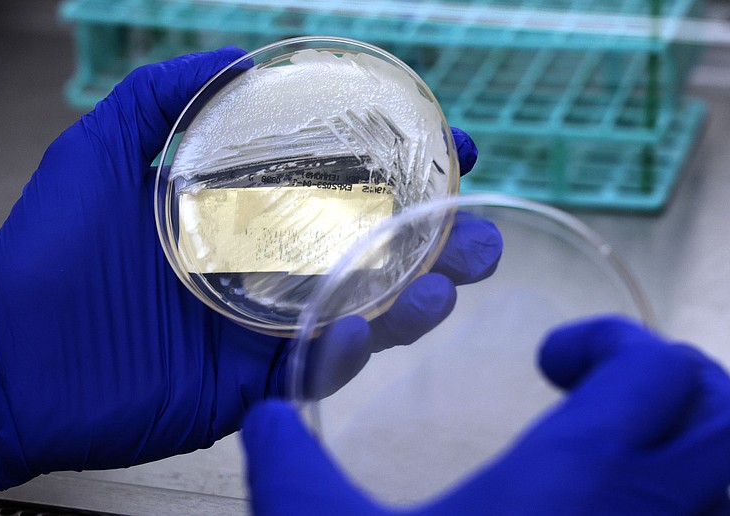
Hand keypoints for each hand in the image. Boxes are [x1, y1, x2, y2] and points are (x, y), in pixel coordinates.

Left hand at [0, 49, 499, 489]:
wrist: (5, 357)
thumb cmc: (50, 250)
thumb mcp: (102, 149)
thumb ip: (163, 96)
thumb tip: (239, 57)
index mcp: (242, 214)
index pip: (340, 187)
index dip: (398, 166)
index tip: (452, 146)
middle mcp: (264, 269)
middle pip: (367, 254)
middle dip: (433, 241)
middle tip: (477, 232)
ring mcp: (260, 329)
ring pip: (357, 314)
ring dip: (412, 299)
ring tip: (448, 282)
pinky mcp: (248, 385)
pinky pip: (312, 370)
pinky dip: (345, 350)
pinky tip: (366, 327)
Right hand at [242, 317, 729, 514]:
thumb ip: (286, 465)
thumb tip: (262, 417)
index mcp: (581, 480)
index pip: (654, 369)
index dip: (606, 342)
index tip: (548, 362)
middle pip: (723, 413)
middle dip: (672, 382)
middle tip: (598, 394)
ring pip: (728, 481)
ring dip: (692, 446)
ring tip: (613, 453)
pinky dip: (681, 504)